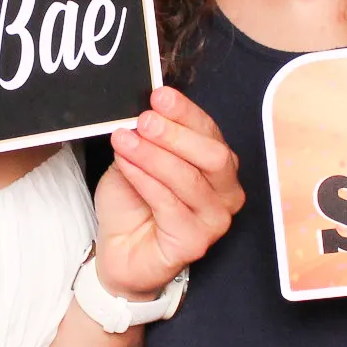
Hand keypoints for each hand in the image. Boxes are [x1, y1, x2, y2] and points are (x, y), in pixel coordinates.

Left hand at [91, 88, 243, 298]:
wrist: (120, 251)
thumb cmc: (135, 205)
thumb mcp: (139, 160)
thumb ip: (148, 138)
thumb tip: (147, 109)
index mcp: (219, 167)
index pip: (210, 133)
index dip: (186, 112)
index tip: (160, 96)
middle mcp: (226, 193)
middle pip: (213, 156)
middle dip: (175, 134)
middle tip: (145, 120)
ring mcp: (214, 221)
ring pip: (189, 179)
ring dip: (153, 155)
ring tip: (124, 140)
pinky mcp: (195, 242)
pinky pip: (169, 205)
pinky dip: (145, 180)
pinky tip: (126, 165)